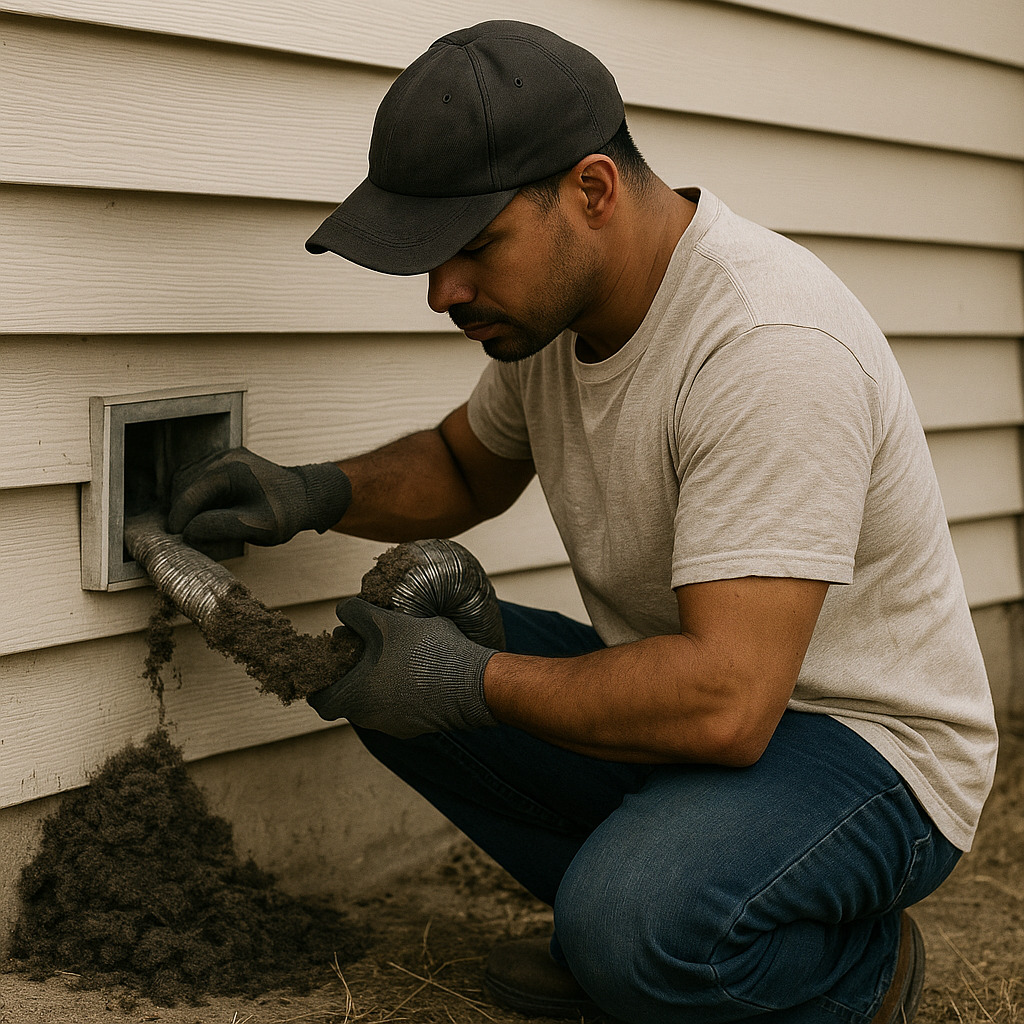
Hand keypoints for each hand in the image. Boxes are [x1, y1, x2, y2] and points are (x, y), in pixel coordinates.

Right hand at [168, 447, 350, 547]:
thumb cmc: (286, 513)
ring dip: (186, 503)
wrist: (305, 497)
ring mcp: (224, 457)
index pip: (190, 494)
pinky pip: (198, 479)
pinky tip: (202, 513)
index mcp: (231, 469)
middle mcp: (224, 457)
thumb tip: (188, 531)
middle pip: (184, 485)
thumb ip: (221, 527)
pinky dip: (195, 496)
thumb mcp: (257, 526)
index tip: (173, 537)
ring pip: (188, 481)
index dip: (179, 518)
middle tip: (181, 535)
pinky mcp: (225, 463)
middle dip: (181, 511)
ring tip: (191, 526)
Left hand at [307, 598, 497, 737]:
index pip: (320, 701)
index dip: (318, 682)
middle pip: (348, 699)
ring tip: (393, 653)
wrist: (475, 685)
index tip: (328, 663)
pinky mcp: (418, 726)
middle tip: (363, 648)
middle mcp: (370, 719)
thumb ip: (357, 614)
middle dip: (351, 674)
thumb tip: (343, 610)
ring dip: (376, 681)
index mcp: (355, 698)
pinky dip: (399, 691)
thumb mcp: (387, 622)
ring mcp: (395, 726)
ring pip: (374, 703)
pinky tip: (416, 668)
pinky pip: (398, 708)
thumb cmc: (426, 653)